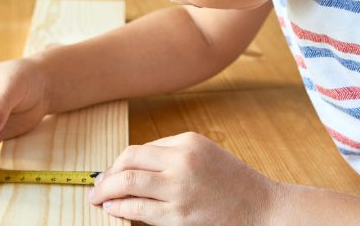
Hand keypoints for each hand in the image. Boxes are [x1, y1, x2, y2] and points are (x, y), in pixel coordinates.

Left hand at [87, 132, 279, 224]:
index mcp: (187, 142)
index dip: (118, 163)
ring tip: (98, 199)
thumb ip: (172, 156)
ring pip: (127, 184)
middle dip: (106, 176)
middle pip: (128, 162)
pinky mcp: (179, 215)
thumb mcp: (205, 154)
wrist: (263, 208)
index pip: (139, 149)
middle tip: (96, 187)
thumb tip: (133, 166)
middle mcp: (181, 161)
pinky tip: (113, 210)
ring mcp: (179, 189)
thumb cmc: (234, 184)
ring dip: (106, 192)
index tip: (108, 174)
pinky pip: (137, 210)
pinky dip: (119, 209)